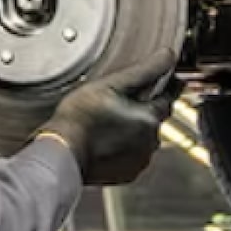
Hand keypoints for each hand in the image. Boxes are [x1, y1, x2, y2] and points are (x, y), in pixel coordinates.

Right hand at [39, 48, 180, 185]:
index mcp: (149, 118)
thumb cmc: (80, 118)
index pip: (168, 98)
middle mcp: (150, 141)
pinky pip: (133, 155)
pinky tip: (106, 139)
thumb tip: (167, 56)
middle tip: (118, 102)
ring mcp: (139, 160)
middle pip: (154, 118)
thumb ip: (144, 70)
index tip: (164, 81)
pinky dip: (124, 147)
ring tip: (107, 122)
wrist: (62, 151)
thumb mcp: (110, 84)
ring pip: (143, 138)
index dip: (165, 87)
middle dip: (142, 109)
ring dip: (133, 129)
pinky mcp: (127, 173)